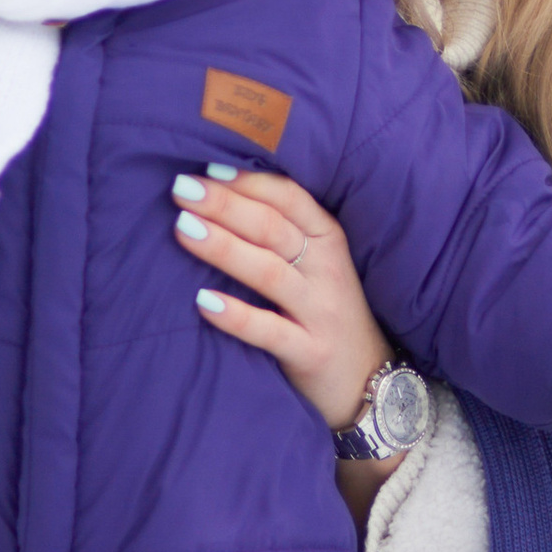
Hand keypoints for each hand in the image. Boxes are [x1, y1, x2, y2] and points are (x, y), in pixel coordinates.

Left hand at [171, 165, 388, 434]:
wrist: (370, 383)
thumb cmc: (326, 312)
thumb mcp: (316, 264)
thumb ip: (280, 233)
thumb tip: (217, 193)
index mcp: (328, 239)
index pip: (289, 198)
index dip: (248, 182)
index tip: (206, 168)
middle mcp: (327, 270)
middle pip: (273, 229)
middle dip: (225, 205)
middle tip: (181, 189)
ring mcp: (322, 312)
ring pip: (270, 272)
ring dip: (225, 248)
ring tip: (183, 229)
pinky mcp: (311, 352)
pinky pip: (270, 331)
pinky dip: (237, 315)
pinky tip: (203, 302)